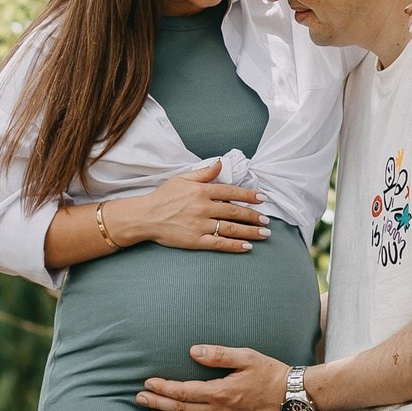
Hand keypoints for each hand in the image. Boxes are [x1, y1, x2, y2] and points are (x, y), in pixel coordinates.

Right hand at [119, 161, 270, 253]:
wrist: (144, 217)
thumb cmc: (162, 197)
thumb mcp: (181, 179)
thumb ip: (203, 173)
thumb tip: (220, 163)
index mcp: (201, 191)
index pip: (231, 191)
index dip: (249, 195)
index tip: (262, 199)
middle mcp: (203, 207)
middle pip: (234, 211)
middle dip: (253, 216)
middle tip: (267, 220)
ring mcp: (200, 225)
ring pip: (231, 228)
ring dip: (250, 231)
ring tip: (264, 234)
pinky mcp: (195, 240)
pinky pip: (219, 243)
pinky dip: (234, 245)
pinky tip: (247, 246)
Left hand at [136, 345, 289, 410]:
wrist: (295, 398)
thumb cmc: (272, 374)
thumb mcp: (246, 357)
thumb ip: (218, 355)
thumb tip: (193, 351)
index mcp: (220, 392)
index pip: (183, 392)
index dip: (163, 388)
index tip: (148, 383)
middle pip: (181, 410)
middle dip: (158, 404)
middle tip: (139, 399)